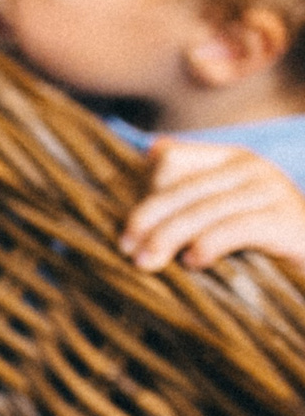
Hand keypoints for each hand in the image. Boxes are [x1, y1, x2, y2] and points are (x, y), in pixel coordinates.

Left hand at [120, 138, 304, 272]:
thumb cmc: (265, 242)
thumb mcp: (223, 212)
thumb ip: (191, 193)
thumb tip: (151, 152)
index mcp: (231, 159)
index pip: (172, 160)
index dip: (148, 194)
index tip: (132, 229)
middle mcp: (252, 167)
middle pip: (182, 189)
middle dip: (148, 221)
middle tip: (128, 250)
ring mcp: (272, 191)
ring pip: (202, 210)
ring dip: (167, 238)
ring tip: (148, 262)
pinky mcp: (287, 221)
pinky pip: (234, 228)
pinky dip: (207, 246)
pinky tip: (193, 263)